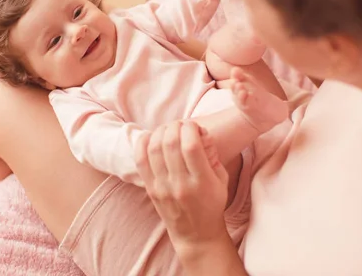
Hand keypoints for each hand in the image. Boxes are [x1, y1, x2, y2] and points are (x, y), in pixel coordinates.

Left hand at [135, 121, 229, 247]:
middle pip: (170, 143)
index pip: (191, 145)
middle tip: (180, 126)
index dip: (190, 128)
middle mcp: (180, 184)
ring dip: (160, 131)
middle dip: (175, 126)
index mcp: (201, 181)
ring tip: (168, 130)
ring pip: (154, 148)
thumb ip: (212, 153)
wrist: (196, 234)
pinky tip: (151, 137)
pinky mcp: (150, 189)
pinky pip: (140, 160)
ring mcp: (162, 187)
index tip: (194, 126)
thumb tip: (199, 131)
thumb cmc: (211, 203)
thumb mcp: (221, 179)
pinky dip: (143, 143)